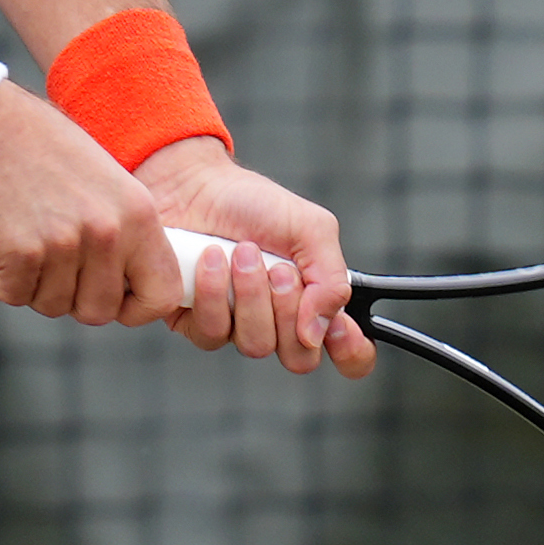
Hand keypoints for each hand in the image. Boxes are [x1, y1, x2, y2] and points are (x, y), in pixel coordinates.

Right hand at [0, 86, 194, 327]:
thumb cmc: (42, 147)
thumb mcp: (106, 182)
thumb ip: (123, 231)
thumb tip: (125, 285)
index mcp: (139, 213)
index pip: (162, 294)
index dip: (137, 309)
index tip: (113, 298)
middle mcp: (108, 232)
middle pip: (100, 311)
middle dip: (74, 300)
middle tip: (53, 269)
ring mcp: (64, 244)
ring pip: (53, 305)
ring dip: (34, 287)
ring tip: (24, 247)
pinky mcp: (20, 252)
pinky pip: (14, 295)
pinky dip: (1, 282)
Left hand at [133, 139, 375, 378]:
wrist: (193, 186)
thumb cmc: (252, 204)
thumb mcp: (310, 228)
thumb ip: (331, 279)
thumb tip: (318, 331)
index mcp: (316, 301)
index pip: (349, 352)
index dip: (350, 351)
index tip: (340, 328)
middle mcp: (280, 322)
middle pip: (299, 358)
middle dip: (289, 309)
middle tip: (279, 269)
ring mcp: (239, 327)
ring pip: (256, 346)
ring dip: (251, 294)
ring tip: (241, 252)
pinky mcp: (198, 324)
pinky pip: (213, 334)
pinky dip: (214, 292)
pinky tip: (211, 260)